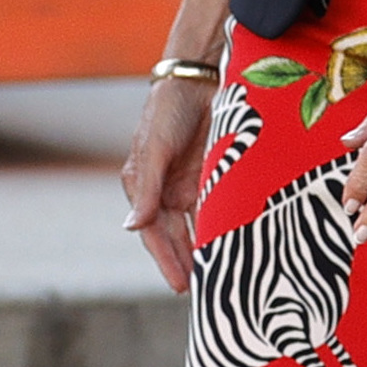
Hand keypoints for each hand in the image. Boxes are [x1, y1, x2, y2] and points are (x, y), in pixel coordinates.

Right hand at [123, 76, 216, 291]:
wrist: (196, 78)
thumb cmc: (167, 111)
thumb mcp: (154, 149)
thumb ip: (148, 188)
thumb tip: (132, 227)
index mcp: (143, 186)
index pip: (155, 233)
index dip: (167, 259)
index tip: (181, 286)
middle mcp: (164, 188)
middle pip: (176, 234)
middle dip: (187, 260)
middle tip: (205, 289)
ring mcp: (188, 179)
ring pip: (197, 221)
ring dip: (205, 244)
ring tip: (222, 270)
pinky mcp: (211, 168)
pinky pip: (216, 201)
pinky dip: (221, 219)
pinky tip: (234, 236)